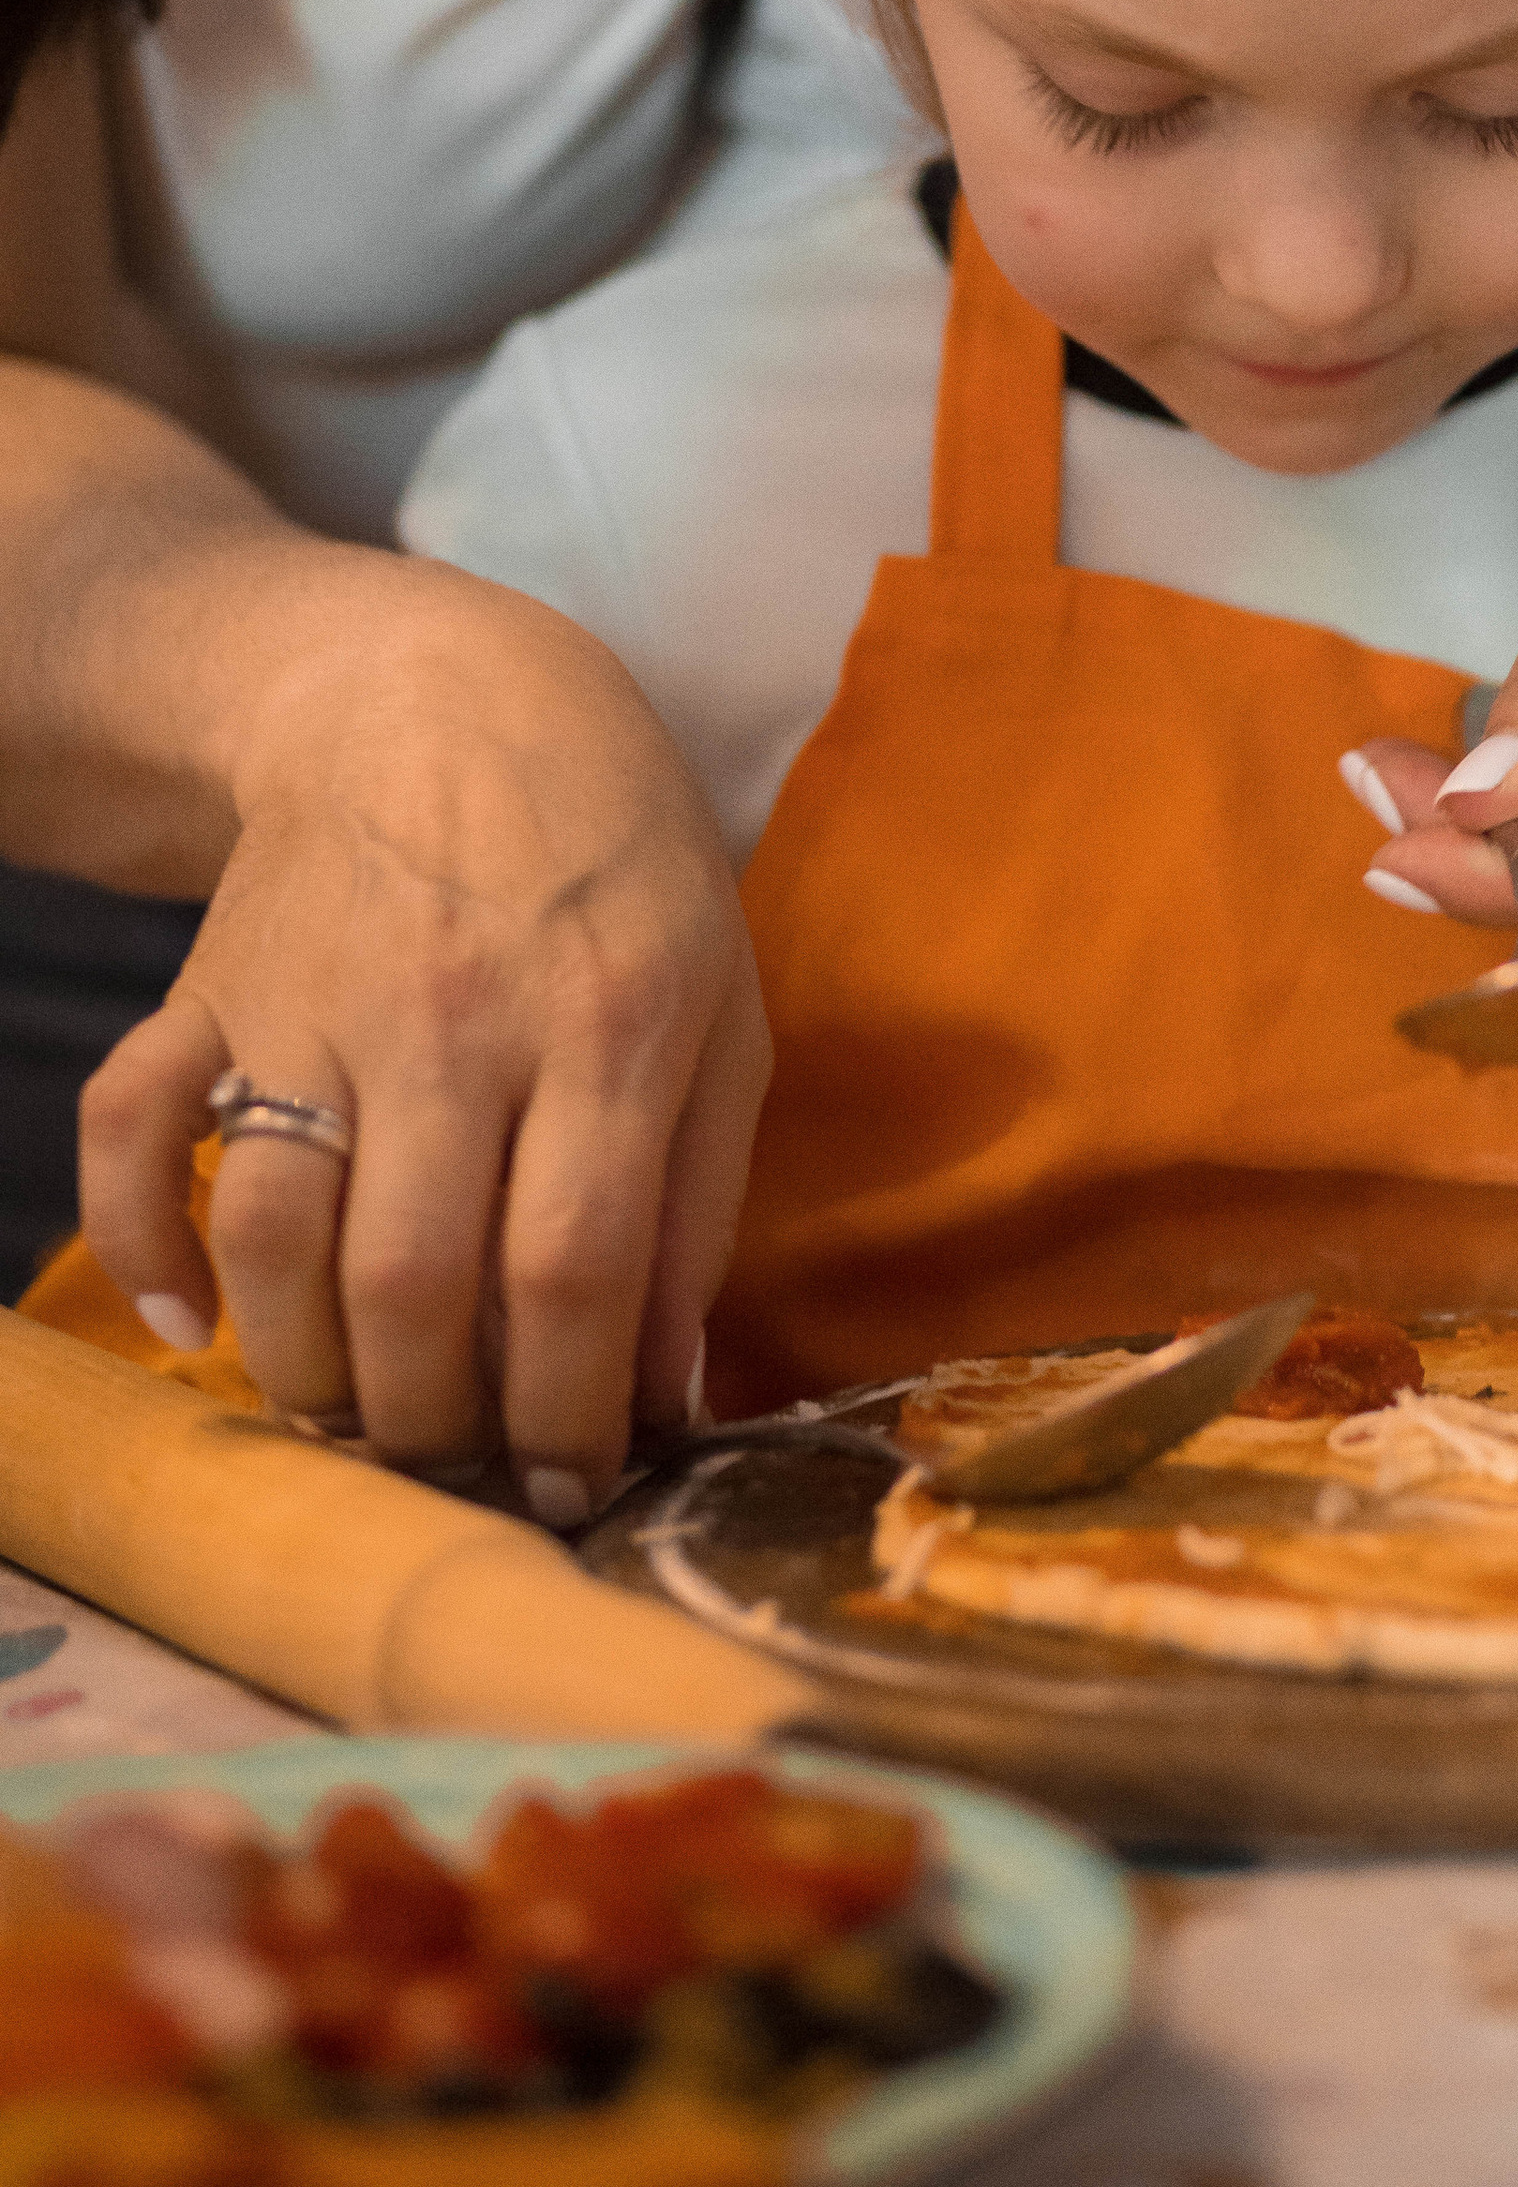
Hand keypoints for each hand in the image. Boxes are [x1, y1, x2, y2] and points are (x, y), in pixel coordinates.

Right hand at [76, 564, 770, 1522]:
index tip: (568, 1494)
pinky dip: (139, 1241)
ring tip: (354, 1415)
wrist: (442, 693)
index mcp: (606, 1023)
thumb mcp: (716, 1006)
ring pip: (275, 1234)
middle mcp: (454, 1018)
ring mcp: (316, 1001)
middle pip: (413, 1282)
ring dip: (302, 1369)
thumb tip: (668, 1393)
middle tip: (459, 1469)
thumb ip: (695, 1201)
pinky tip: (191, 1322)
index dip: (563, 1415)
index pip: (569, 1270)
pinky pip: (133, 1130)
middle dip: (433, 1424)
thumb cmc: (613, 867)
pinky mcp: (211, 987)